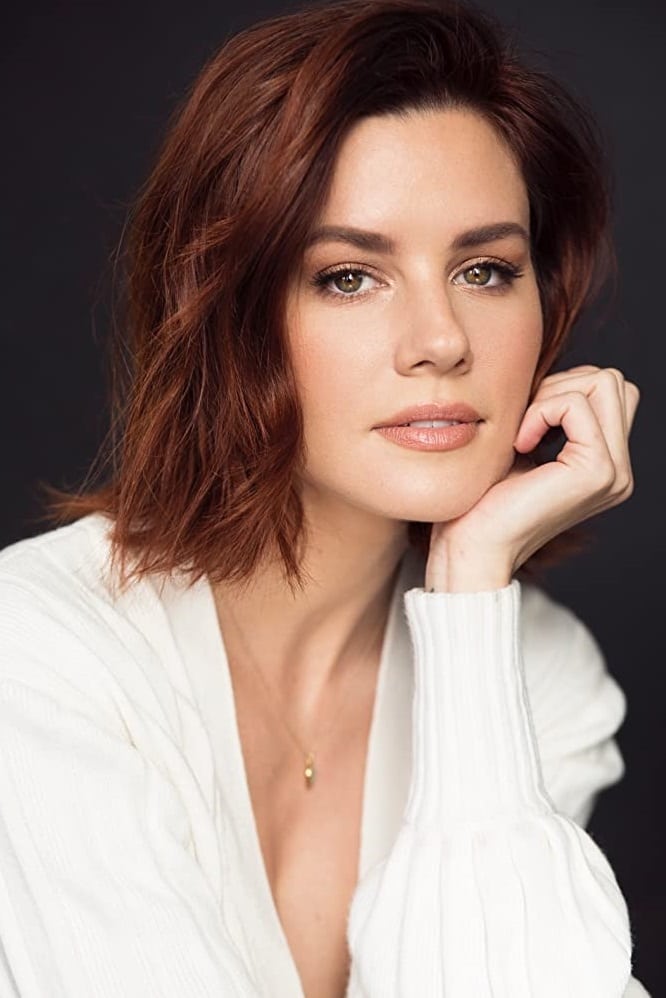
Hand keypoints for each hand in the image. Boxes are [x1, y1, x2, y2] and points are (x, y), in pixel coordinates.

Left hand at [424, 365, 640, 591]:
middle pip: (612, 381)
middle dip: (561, 385)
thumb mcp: (522, 446)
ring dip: (552, 396)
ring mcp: (613, 472)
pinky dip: (541, 411)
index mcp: (604, 464)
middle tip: (524, 423)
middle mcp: (618, 470)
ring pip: (604, 383)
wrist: (470, 546)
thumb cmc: (481, 500)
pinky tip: (520, 443)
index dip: (561, 389)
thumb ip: (547, 416)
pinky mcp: (597, 471)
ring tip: (523, 433)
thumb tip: (549, 374)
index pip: (607, 390)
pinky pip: (576, 405)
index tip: (523, 422)